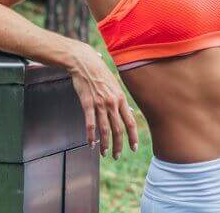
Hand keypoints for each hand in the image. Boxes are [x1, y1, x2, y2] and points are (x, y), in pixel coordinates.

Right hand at [67, 44, 138, 159]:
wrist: (85, 63)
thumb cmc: (101, 74)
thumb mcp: (116, 86)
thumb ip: (121, 101)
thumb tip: (130, 114)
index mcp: (121, 98)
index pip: (130, 122)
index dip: (133, 137)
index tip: (133, 148)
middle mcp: (112, 102)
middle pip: (118, 129)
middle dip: (118, 145)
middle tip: (117, 156)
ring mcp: (100, 104)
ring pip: (104, 129)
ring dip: (105, 144)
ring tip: (104, 153)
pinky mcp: (87, 103)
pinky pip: (90, 124)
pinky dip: (90, 136)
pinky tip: (91, 144)